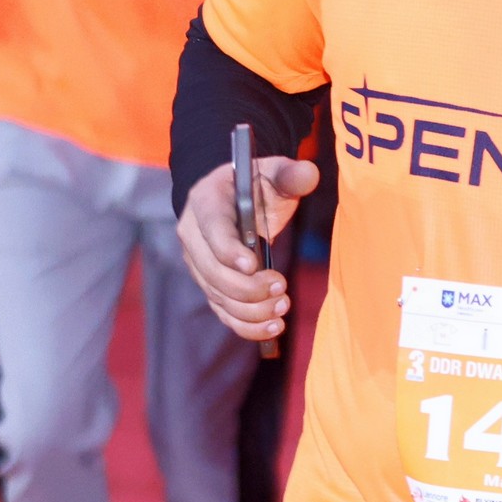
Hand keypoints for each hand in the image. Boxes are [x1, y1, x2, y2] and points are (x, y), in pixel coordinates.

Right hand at [177, 154, 319, 341]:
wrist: (237, 200)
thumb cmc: (257, 185)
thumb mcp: (274, 173)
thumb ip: (291, 174)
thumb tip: (308, 173)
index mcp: (206, 201)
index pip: (212, 230)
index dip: (229, 251)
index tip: (254, 265)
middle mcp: (193, 235)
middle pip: (212, 271)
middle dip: (247, 287)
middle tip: (282, 287)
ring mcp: (198, 264)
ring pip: (218, 297)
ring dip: (251, 310)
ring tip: (283, 306)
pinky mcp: (209, 285)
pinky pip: (223, 312)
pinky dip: (247, 326)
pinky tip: (273, 328)